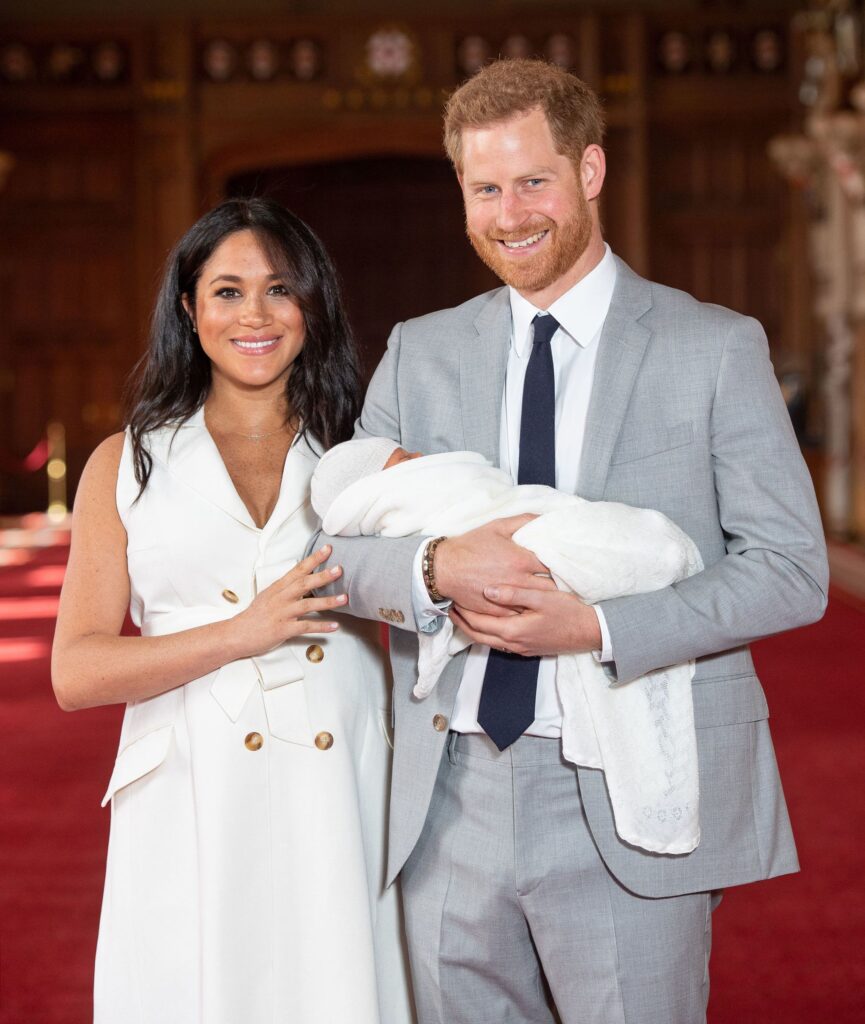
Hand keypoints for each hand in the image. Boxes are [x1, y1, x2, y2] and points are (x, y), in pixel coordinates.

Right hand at [230, 545, 346, 657]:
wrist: (237, 634)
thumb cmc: (253, 616)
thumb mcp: (268, 596)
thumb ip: (285, 588)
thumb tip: (300, 579)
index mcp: (277, 588)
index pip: (297, 570)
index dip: (313, 559)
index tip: (327, 549)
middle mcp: (280, 598)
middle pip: (303, 584)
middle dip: (323, 576)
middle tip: (339, 569)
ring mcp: (282, 614)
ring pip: (307, 605)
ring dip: (327, 602)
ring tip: (344, 598)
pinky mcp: (283, 629)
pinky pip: (305, 627)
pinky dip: (321, 626)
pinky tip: (335, 626)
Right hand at [434, 515, 554, 615]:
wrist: (444, 568)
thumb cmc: (471, 546)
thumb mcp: (497, 526)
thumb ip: (524, 520)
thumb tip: (545, 518)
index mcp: (521, 560)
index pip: (554, 565)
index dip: (563, 565)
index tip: (568, 565)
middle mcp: (518, 581)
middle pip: (550, 587)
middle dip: (559, 585)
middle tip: (566, 583)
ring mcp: (508, 599)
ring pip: (537, 603)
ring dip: (545, 600)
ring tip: (554, 597)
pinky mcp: (498, 611)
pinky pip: (520, 614)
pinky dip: (528, 611)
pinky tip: (533, 608)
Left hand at [450, 584, 601, 656]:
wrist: (590, 633)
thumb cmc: (568, 612)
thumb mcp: (542, 597)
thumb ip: (514, 594)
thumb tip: (488, 590)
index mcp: (513, 630)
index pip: (477, 623)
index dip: (463, 612)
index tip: (452, 598)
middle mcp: (513, 643)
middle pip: (477, 636)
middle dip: (462, 622)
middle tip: (451, 607)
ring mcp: (520, 648)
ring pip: (487, 641)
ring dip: (473, 628)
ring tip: (464, 613)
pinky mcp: (527, 648)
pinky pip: (499, 642)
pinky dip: (487, 632)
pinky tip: (488, 621)